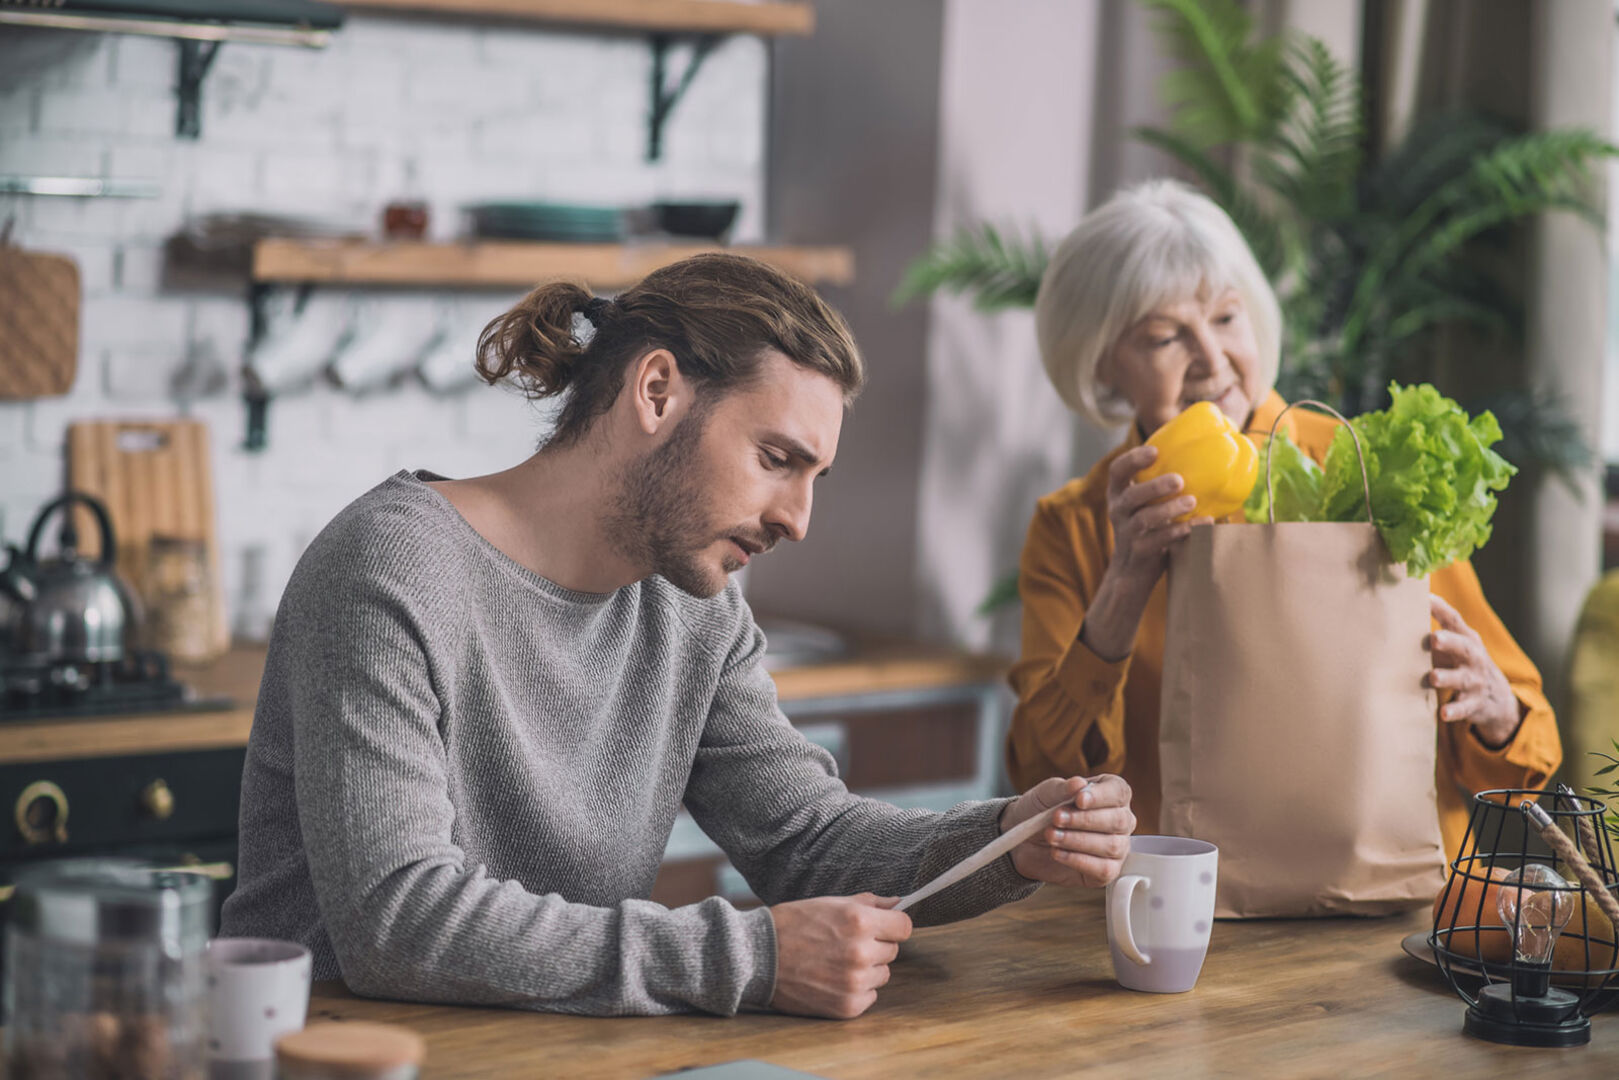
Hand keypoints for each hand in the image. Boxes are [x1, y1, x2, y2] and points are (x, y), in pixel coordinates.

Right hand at [769, 893, 911, 1019]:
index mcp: (859, 921)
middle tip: (845, 943)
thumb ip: (868, 903)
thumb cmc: (792, 924)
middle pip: (892, 950)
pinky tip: (831, 979)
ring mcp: (855, 982)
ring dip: (866, 969)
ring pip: (882, 974)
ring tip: (835, 962)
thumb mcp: (830, 902)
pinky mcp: (847, 1006)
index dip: (892, 925)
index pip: (904, 926)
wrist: (758, 957)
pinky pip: (870, 996)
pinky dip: (856, 990)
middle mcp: (861, 952)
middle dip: (875, 946)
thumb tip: (898, 902)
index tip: (882, 927)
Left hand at [1001, 775, 1134, 886]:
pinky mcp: (1107, 871)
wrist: (1025, 841)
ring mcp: (1117, 847)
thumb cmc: (1041, 811)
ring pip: (1111, 845)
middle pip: (1118, 820)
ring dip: (1077, 840)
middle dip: (1084, 820)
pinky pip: (1104, 869)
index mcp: (1111, 794)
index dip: (1101, 796)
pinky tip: (1058, 852)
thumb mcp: (1046, 794)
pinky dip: (1077, 860)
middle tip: (1056, 818)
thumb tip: (1079, 783)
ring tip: (1051, 835)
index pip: (1119, 792)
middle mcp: (1120, 820)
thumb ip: (1063, 788)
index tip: (1079, 800)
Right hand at [1082, 446, 1197, 660]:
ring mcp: (1126, 533)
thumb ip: (1162, 487)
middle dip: (1154, 486)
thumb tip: (1207, 457)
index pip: (1117, 471)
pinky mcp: (1139, 552)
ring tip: (1192, 502)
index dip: (1132, 459)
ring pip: (1144, 519)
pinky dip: (1179, 531)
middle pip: (1131, 495)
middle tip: (1179, 480)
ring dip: (1168, 509)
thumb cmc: (1149, 529)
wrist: (1132, 573)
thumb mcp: (1147, 505)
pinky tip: (1202, 524)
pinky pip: (1158, 541)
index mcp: (1119, 494)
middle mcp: (1118, 511)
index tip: (1154, 451)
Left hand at [1426, 594, 1520, 747]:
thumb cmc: (1460, 663)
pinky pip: (1464, 708)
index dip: (1440, 609)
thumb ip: (1429, 633)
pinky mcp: (1474, 703)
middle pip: (1464, 647)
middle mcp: (1474, 658)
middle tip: (1435, 639)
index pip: (1454, 620)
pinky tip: (1443, 713)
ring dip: (1448, 677)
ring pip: (1462, 678)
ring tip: (1433, 677)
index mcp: (1466, 639)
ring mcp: (1475, 681)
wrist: (1496, 697)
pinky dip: (1454, 711)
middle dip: (1450, 642)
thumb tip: (1393, 611)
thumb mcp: (1451, 646)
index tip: (1423, 598)